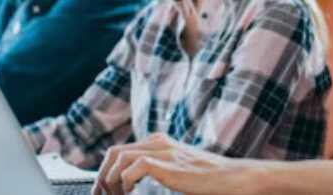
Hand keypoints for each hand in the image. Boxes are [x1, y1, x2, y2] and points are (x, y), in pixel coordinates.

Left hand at [94, 133, 266, 194]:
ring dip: (110, 180)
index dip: (105, 172)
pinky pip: (132, 168)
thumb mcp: (178, 171)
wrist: (232, 178)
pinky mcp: (167, 164)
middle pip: (114, 152)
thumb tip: (133, 183)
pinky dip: (125, 182)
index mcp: (159, 142)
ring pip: (118, 158)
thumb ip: (159, 170)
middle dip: (102, 176)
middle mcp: (158, 142)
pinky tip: (131, 193)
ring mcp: (163, 151)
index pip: (120, 151)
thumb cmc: (209, 179)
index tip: (101, 192)